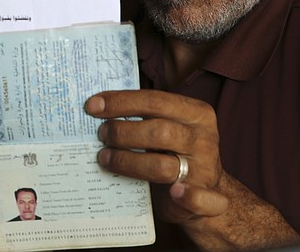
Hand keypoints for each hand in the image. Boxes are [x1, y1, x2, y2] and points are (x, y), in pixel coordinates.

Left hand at [85, 90, 226, 222]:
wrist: (207, 194)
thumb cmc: (175, 153)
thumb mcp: (169, 127)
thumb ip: (145, 117)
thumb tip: (100, 105)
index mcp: (196, 113)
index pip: (154, 101)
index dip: (120, 102)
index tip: (92, 106)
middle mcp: (203, 138)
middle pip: (158, 131)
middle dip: (122, 132)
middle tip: (101, 135)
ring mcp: (204, 169)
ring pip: (162, 165)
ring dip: (127, 162)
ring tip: (105, 158)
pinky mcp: (206, 199)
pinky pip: (198, 199)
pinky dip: (187, 197)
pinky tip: (174, 193)